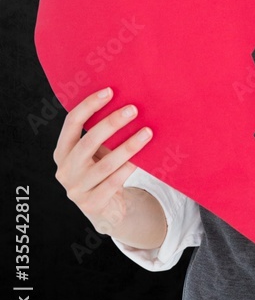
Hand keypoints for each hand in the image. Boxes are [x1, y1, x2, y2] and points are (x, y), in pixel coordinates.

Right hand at [53, 87, 152, 234]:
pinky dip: (129, 168)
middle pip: (88, 142)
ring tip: (147, 132)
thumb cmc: (103, 170)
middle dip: (111, 123)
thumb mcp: (97, 152)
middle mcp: (65, 170)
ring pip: (105, 165)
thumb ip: (103, 133)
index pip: (71, 123)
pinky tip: (143, 158)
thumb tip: (128, 104)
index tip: (110, 91)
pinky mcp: (92, 204)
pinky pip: (114, 183)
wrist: (106, 209)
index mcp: (63, 151)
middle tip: (133, 110)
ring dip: (128, 146)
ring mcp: (76, 189)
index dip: (89, 105)